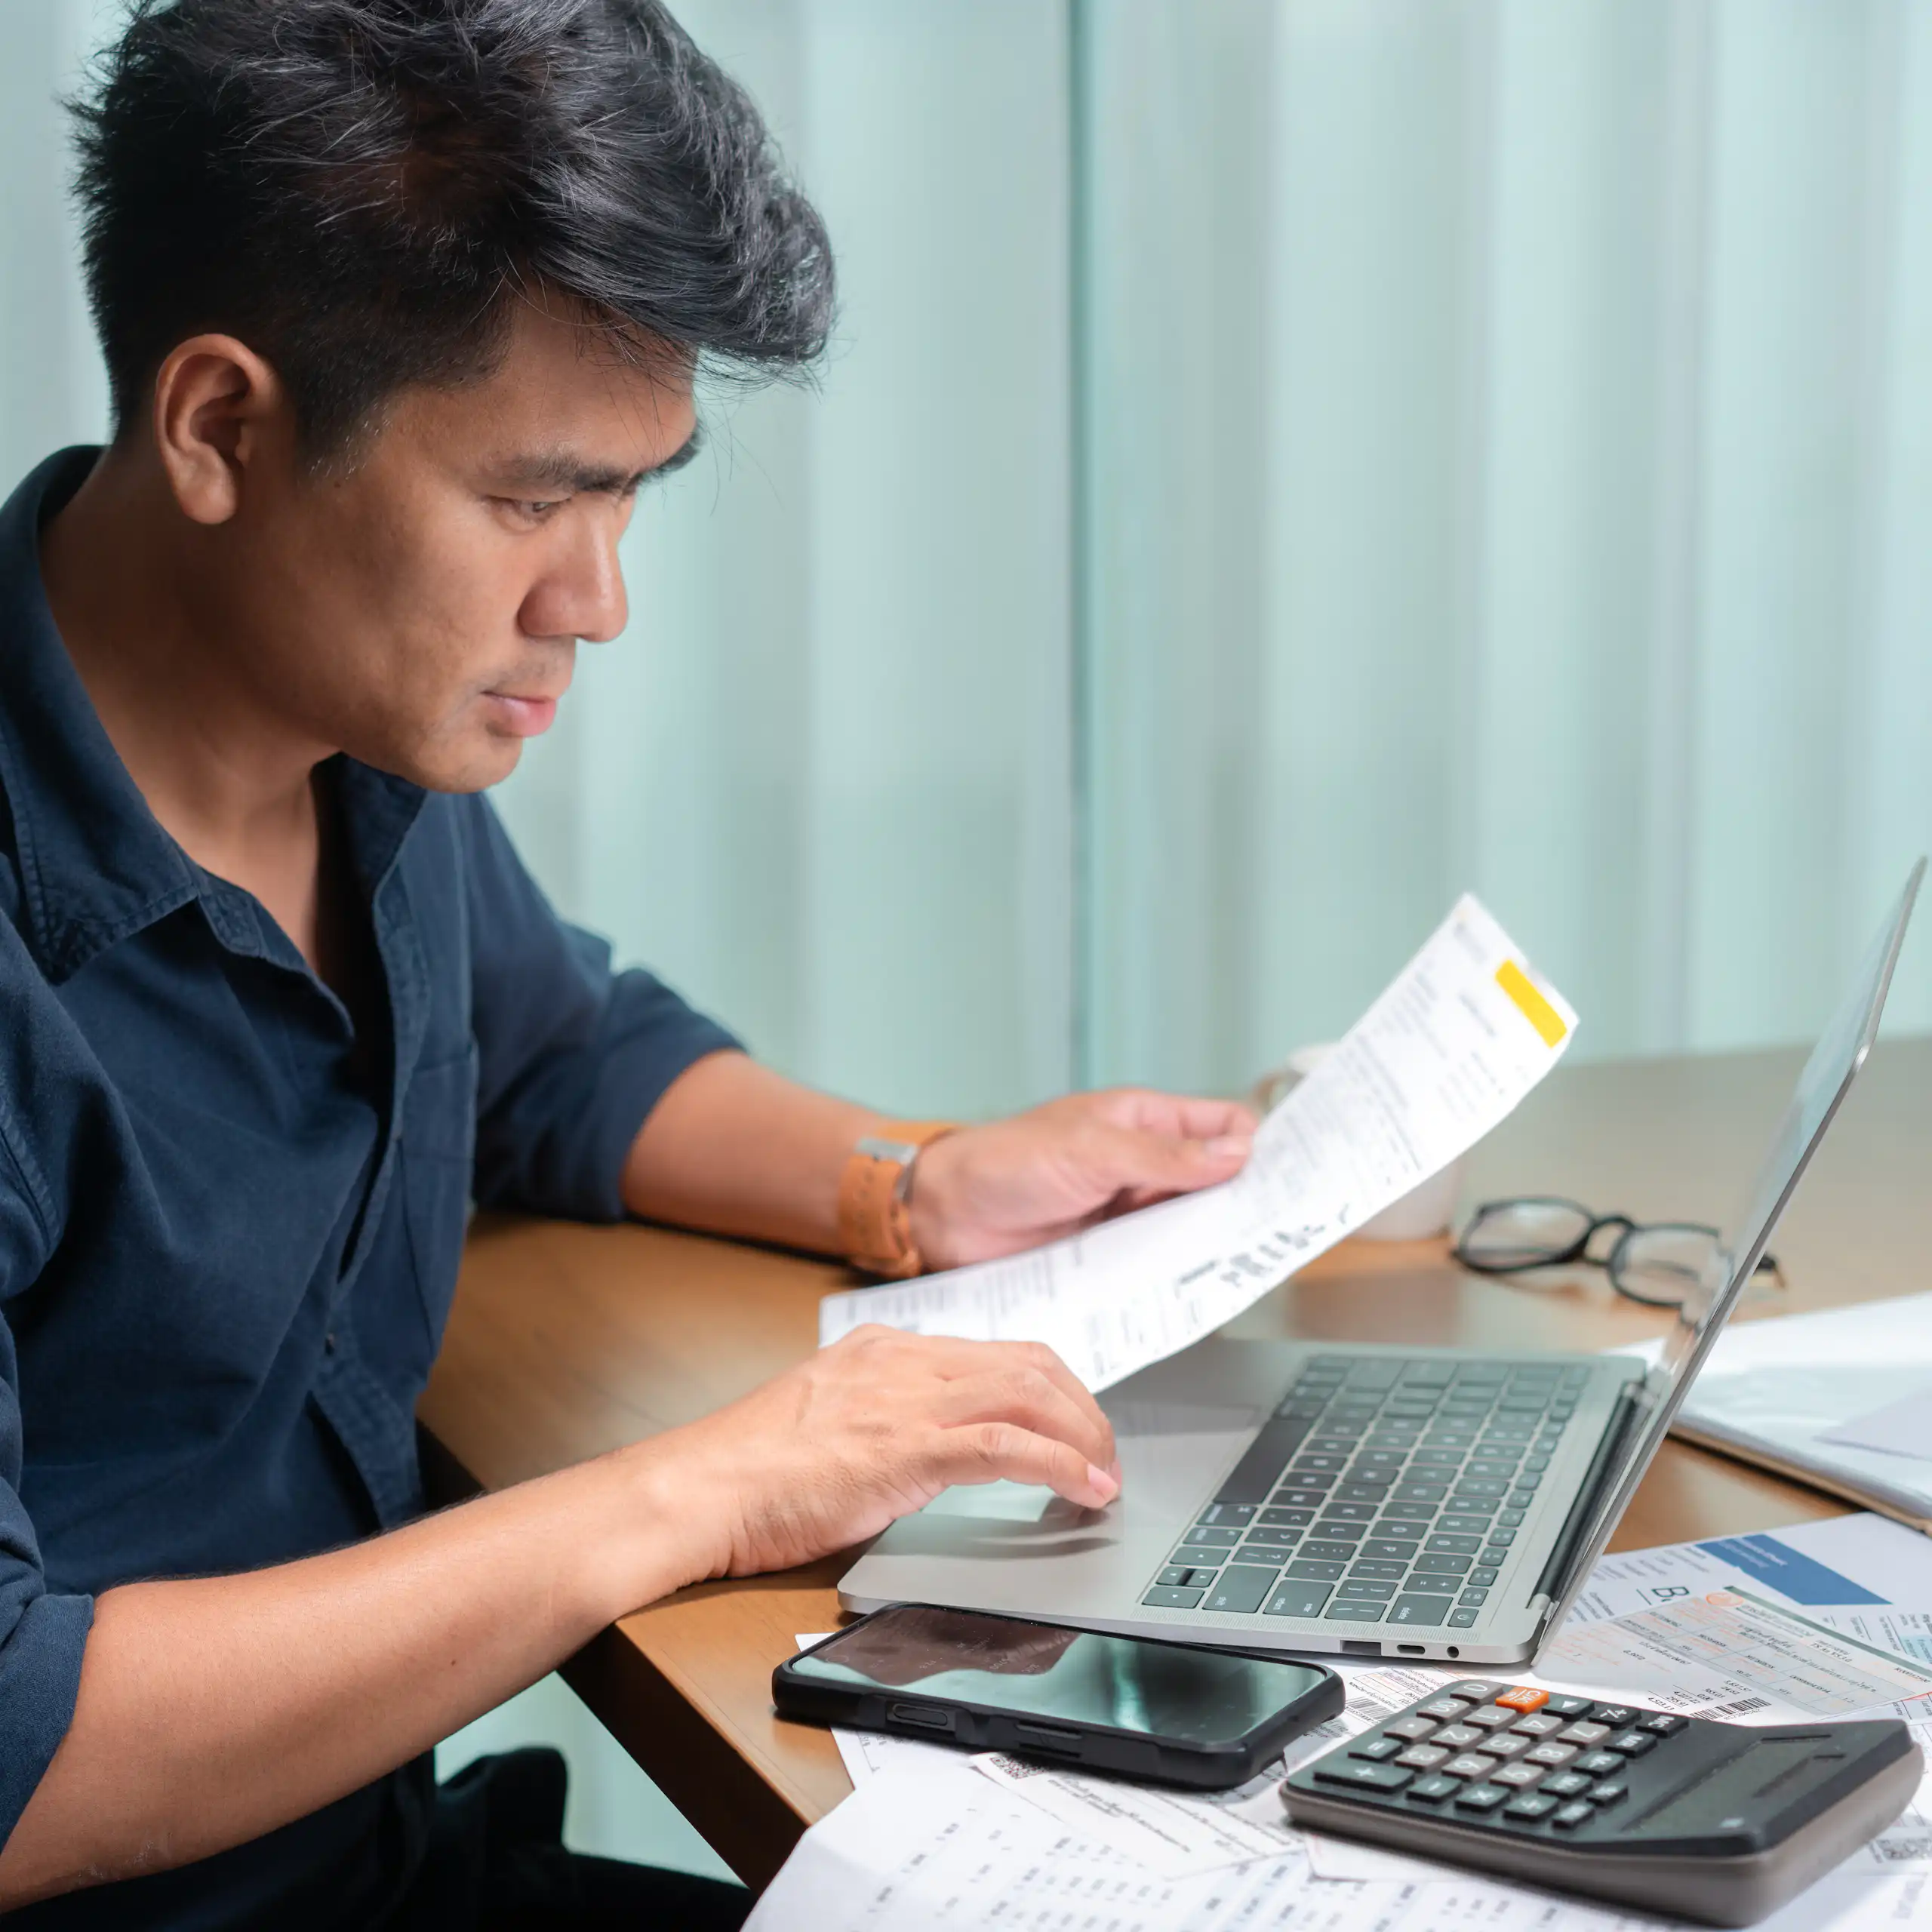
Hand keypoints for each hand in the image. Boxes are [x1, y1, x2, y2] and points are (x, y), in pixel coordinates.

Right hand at [655, 1327, 1119, 1580]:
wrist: (696, 1492)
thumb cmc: (746, 1474)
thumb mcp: (827, 1424)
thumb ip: (881, 1422)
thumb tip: (928, 1453)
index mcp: (883, 1350)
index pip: (994, 1352)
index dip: (1050, 1389)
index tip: (1073, 1424)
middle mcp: (902, 1361)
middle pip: (1028, 1363)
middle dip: (1081, 1407)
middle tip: (1105, 1453)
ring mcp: (905, 1400)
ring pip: (1030, 1392)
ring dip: (1084, 1435)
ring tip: (1106, 1475)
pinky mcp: (905, 1448)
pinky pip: (1007, 1445)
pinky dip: (1060, 1465)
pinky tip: (1085, 1490)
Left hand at [907, 1088, 1256, 1270]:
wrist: (944, 1215)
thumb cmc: (1006, 1161)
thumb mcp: (1092, 1151)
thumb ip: (1165, 1157)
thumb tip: (1238, 1153)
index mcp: (1143, 1122)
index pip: (1222, 1125)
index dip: (1260, 1145)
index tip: (1294, 1175)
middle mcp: (1141, 1167)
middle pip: (1215, 1182)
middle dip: (1245, 1202)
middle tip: (1280, 1231)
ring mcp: (1126, 1212)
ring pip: (1189, 1227)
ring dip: (1211, 1244)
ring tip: (1245, 1264)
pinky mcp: (1108, 1255)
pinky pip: (1155, 1264)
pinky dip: (1176, 1275)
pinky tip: (1194, 1290)